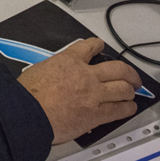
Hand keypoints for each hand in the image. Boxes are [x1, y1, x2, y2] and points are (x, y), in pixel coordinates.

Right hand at [17, 38, 140, 144]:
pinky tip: (130, 108)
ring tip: (132, 92)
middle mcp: (86, 75)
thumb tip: (55, 76)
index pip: (89, 46)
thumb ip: (53, 71)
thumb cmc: (27, 95)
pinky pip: (119, 110)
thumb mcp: (38, 70)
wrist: (28, 113)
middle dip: (128, 72)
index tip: (100, 46)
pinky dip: (128, 108)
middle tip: (131, 75)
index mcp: (68, 61)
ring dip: (130, 90)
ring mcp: (93, 94)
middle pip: (117, 68)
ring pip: (123, 88)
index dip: (98, 45)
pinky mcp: (96, 114)